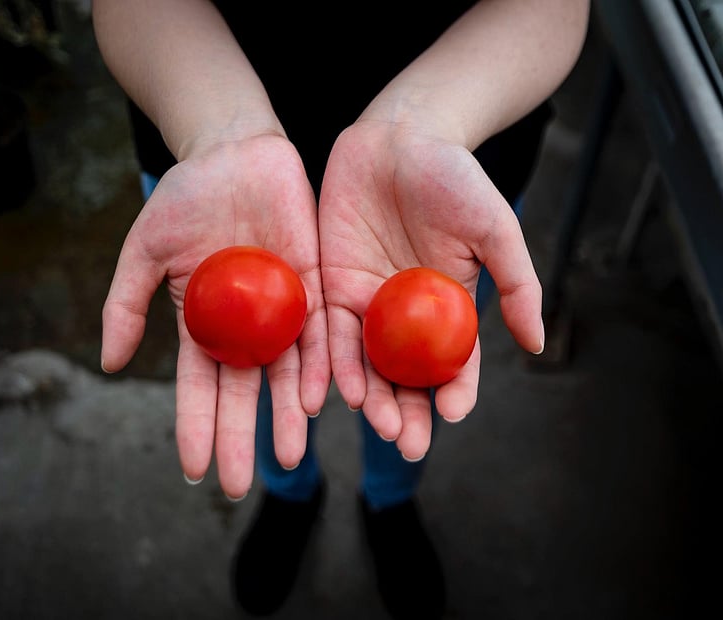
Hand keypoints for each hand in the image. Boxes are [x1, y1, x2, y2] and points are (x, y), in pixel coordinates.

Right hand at [101, 134, 329, 498]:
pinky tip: (318, 400)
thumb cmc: (185, 197)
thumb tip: (108, 364)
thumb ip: (126, 305)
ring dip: (287, 417)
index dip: (194, 426)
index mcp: (204, 324)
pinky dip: (321, 366)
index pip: (197, 387)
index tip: (192, 469)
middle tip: (236, 486)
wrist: (234, 152)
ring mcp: (282, 309)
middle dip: (240, 438)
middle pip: (243, 392)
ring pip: (287, 373)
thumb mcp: (143, 250)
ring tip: (289, 457)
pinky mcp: (315, 284)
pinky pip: (321, 332)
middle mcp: (245, 326)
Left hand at [319, 120, 542, 459]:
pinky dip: (332, 364)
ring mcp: (367, 304)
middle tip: (407, 443)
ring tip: (376, 424)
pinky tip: (334, 391)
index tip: (453, 414)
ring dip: (371, 398)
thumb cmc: (455, 178)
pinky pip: (327, 333)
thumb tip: (536, 344)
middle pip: (407, 376)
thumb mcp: (495, 229)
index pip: (454, 363)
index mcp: (449, 307)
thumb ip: (517, 284)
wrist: (399, 137)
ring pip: (367, 364)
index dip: (456, 391)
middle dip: (408, 412)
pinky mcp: (330, 286)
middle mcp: (407, 315)